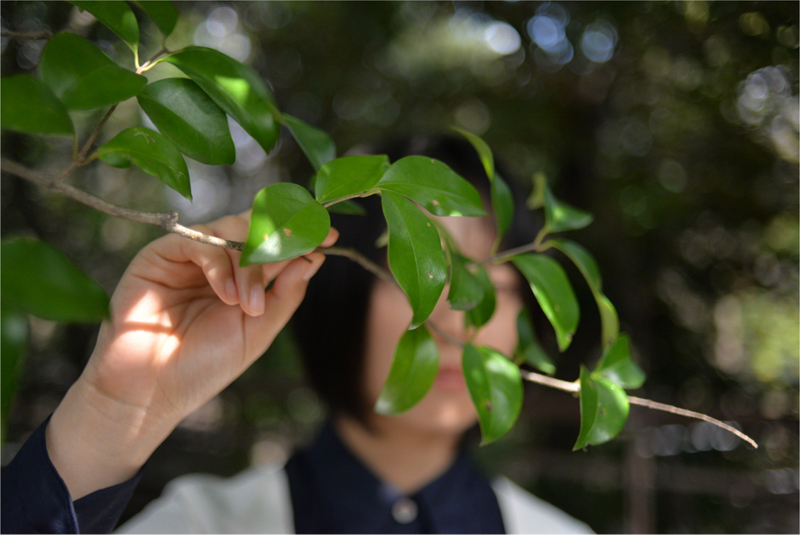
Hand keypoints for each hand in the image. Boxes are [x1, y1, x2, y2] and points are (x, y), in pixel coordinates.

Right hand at [47, 212, 337, 498]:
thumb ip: (284, 296)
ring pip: (232, 231)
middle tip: (297, 253)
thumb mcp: (257, 333)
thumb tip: (314, 260)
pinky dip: (218, 263)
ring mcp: (190, 257)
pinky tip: (225, 294)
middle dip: (280, 242)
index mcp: (244, 278)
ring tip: (248, 305)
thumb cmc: (203, 366)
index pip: (276, 244)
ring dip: (249, 265)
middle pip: (256, 227)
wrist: (151, 392)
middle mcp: (219, 261)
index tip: (332, 237)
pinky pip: (197, 241)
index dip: (303, 236)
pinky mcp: (159, 256)